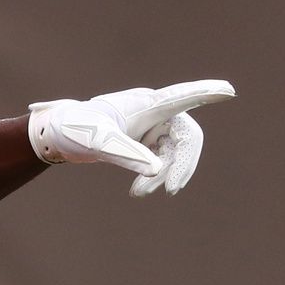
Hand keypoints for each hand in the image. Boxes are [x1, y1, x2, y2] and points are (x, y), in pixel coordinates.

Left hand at [28, 79, 235, 195]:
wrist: (56, 134)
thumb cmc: (76, 129)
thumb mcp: (100, 143)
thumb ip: (127, 154)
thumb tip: (157, 171)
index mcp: (146, 103)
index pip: (181, 97)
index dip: (206, 94)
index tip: (229, 91)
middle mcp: (154, 111)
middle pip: (185, 137)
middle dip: (180, 165)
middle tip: (169, 189)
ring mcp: (152, 126)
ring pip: (174, 153)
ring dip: (163, 175)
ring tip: (138, 193)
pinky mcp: (145, 140)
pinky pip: (163, 159)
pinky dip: (155, 175)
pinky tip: (139, 190)